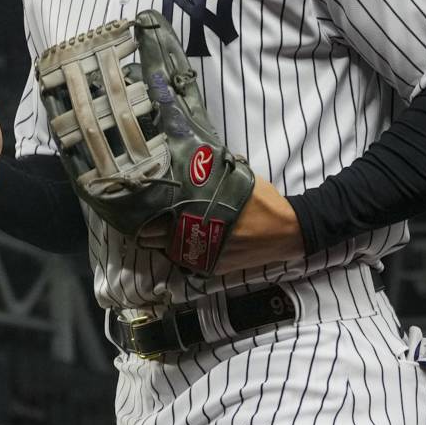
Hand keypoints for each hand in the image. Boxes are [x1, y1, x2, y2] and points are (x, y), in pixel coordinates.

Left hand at [139, 174, 304, 274]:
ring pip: (169, 252)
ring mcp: (206, 256)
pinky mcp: (214, 267)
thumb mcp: (238, 180)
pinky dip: (179, 252)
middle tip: (140, 219)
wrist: (288, 232)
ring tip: (153, 231)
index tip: (137, 205)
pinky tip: (178, 242)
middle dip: (146, 230)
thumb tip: (192, 157)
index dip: (144, 213)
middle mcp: (200, 238)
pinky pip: (187, 260)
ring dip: (161, 242)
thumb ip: (212, 174)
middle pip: (156, 239)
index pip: (158, 219)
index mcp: (201, 213)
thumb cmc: (264, 202)